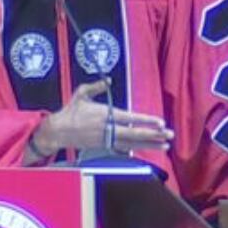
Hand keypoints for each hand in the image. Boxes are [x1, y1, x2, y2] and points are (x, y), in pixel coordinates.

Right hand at [29, 79, 172, 160]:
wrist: (58, 131)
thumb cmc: (70, 111)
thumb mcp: (82, 94)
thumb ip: (96, 86)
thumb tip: (108, 78)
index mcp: (104, 114)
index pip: (130, 118)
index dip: (146, 121)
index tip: (160, 123)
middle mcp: (108, 129)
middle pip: (135, 134)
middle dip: (154, 135)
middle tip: (170, 135)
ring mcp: (106, 140)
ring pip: (132, 144)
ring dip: (150, 144)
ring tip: (165, 145)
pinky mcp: (104, 146)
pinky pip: (124, 148)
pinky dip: (137, 148)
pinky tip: (149, 149)